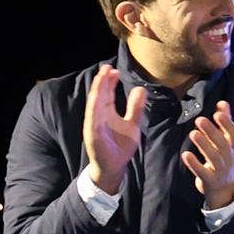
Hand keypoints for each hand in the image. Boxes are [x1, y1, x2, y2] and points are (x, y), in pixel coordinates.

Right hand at [82, 63, 145, 194]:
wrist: (115, 167)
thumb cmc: (121, 146)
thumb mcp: (132, 123)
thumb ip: (136, 107)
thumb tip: (141, 89)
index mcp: (107, 113)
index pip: (107, 94)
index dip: (110, 82)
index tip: (115, 70)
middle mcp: (99, 116)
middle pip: (99, 95)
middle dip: (102, 81)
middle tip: (107, 67)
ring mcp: (94, 124)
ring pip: (94, 104)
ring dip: (97, 91)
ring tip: (101, 77)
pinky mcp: (92, 134)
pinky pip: (92, 119)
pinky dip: (93, 108)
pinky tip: (96, 97)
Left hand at [180, 100, 233, 211]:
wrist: (225, 188)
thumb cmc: (224, 158)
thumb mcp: (228, 142)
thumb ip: (225, 122)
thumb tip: (222, 102)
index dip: (227, 124)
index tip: (217, 114)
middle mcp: (229, 158)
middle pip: (222, 144)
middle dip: (212, 132)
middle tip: (200, 120)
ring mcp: (220, 170)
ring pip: (213, 157)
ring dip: (203, 145)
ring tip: (193, 133)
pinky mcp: (209, 180)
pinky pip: (202, 172)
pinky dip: (194, 164)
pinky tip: (185, 155)